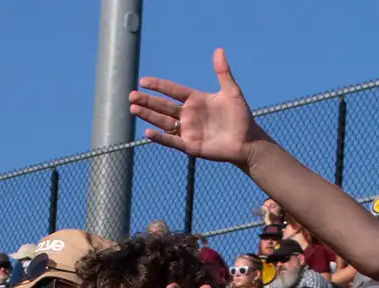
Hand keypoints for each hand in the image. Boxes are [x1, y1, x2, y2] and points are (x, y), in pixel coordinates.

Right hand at [130, 48, 263, 165]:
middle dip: (147, 101)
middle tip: (131, 95)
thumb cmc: (241, 116)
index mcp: (195, 100)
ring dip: (148, 116)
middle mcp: (188, 115)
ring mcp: (187, 130)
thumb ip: (223, 72)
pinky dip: (160, 137)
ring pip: (163, 122)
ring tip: (133, 109)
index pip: (172, 91)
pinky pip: (171, 141)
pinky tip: (147, 132)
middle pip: (163, 106)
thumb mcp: (232, 92)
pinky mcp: (190, 146)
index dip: (158, 86)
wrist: (247, 141)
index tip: (143, 81)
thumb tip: (218, 50)